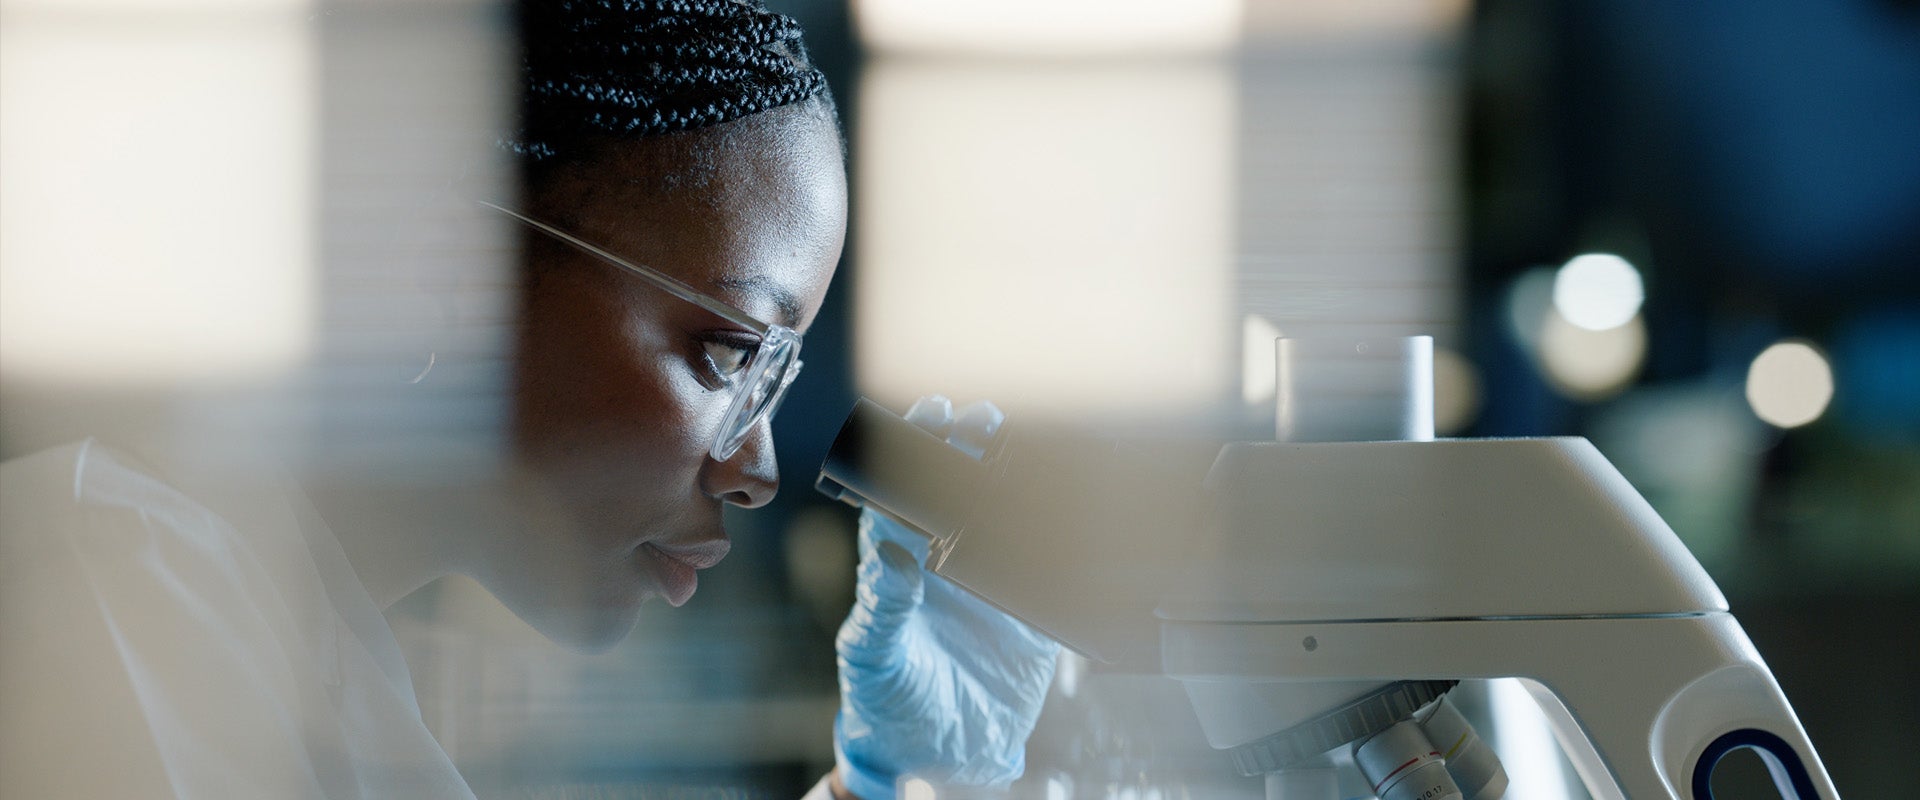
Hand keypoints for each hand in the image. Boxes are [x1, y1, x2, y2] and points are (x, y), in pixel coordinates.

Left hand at [832, 396, 1061, 799]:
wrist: (941, 756)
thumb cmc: (887, 703)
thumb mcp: (875, 655)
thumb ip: (882, 606)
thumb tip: (889, 553)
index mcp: (899, 568)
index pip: (903, 494)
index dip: (916, 450)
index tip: (932, 414)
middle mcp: (942, 566)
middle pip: (953, 492)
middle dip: (967, 447)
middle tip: (984, 415)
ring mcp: (985, 586)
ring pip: (998, 515)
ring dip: (1009, 476)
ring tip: (1023, 438)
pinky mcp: (1025, 612)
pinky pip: (1043, 562)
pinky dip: (1057, 531)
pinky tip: (1070, 497)